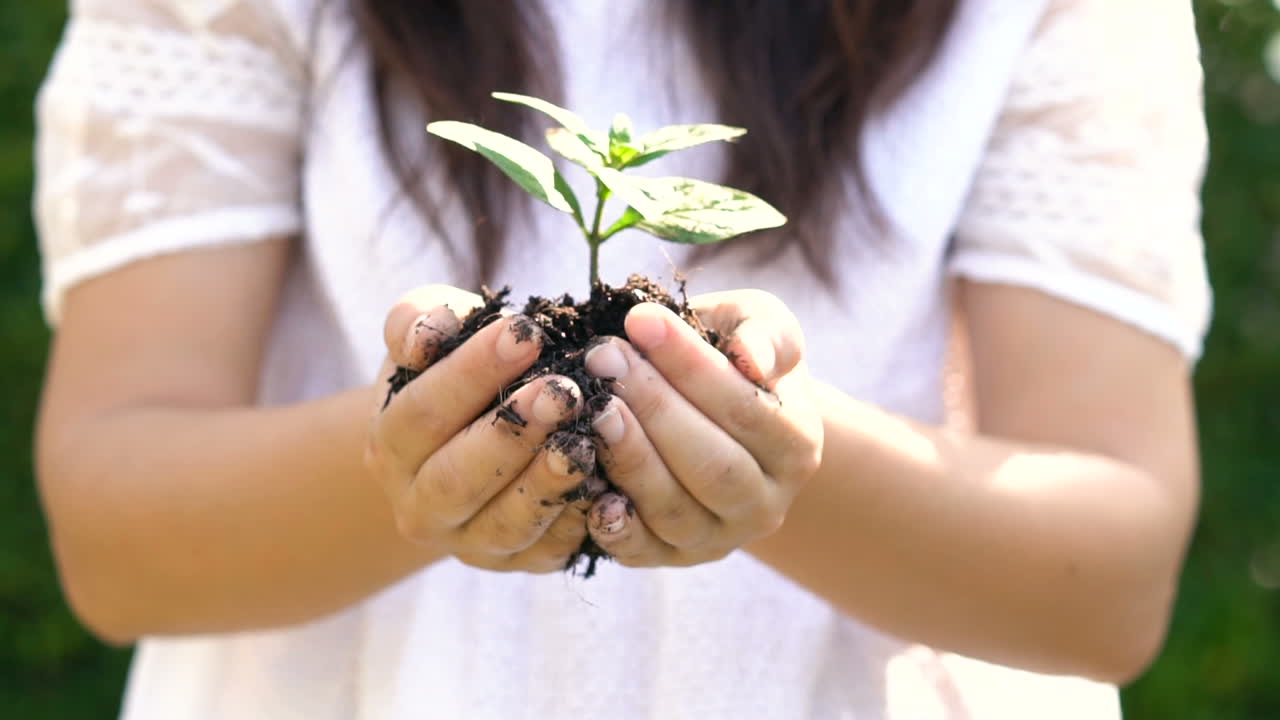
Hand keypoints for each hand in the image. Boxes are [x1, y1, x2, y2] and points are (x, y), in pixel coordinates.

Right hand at [365, 285, 597, 572]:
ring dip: (547, 482)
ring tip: (586, 437)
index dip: (472, 371)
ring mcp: (467, 544)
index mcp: (390, 445)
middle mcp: (419, 506)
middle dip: (512, 433)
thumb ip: (421, 320)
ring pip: (504, 524)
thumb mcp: (435, 334)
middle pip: (457, 477)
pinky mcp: (518, 564)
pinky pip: (547, 551)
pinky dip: (578, 521)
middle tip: (563, 391)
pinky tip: (607, 484)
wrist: (472, 439)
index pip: (423, 411)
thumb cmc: (457, 372)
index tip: (525, 333)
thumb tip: (427, 332)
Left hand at [582, 290, 823, 566]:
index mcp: (796, 444)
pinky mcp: (671, 558)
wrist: (716, 416)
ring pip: (674, 509)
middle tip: (603, 357)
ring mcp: (719, 538)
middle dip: (653, 407)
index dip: (690, 365)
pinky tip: (589, 486)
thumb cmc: (732, 358)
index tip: (640, 320)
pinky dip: (614, 524)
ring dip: (629, 456)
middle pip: (712, 465)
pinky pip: (641, 550)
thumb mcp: (759, 327)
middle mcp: (766, 503)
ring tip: (593, 406)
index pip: (745, 408)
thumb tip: (750, 357)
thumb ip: (763, 333)